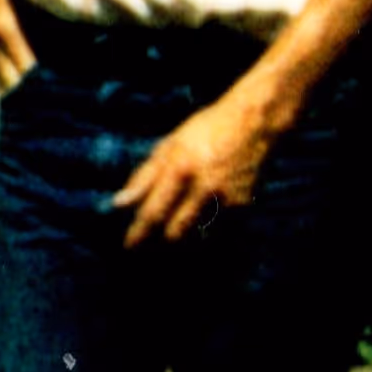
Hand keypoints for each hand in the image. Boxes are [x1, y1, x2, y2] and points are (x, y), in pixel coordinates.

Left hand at [116, 92, 277, 246]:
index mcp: (179, 169)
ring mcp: (227, 199)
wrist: (252, 124)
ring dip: (184, 241)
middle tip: (149, 247)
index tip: (128, 247)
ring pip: (199, 236)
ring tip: (173, 240)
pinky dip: (207, 233)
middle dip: (160, 242)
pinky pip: (219, 230)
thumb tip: (119, 204)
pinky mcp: (245, 206)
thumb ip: (143, 177)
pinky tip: (200, 226)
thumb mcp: (167, 146)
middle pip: (176, 232)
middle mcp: (204, 187)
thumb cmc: (203, 131)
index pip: (154, 212)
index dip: (139, 234)